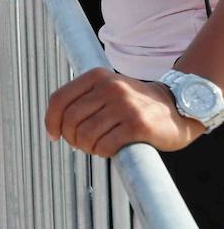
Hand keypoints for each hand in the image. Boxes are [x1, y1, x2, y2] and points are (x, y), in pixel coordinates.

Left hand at [45, 68, 202, 156]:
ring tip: (95, 148)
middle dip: (70, 138)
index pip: (59, 99)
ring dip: (87, 147)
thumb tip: (54, 126)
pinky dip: (102, 152)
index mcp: (97, 76)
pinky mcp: (139, 125)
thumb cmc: (135, 105)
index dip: (51, 121)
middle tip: (79, 145)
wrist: (178, 108)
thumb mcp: (108, 91)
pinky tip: (109, 151)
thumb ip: (83, 100)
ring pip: (86, 134)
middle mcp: (110, 87)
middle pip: (70, 119)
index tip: (53, 136)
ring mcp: (125, 105)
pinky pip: (105, 145)